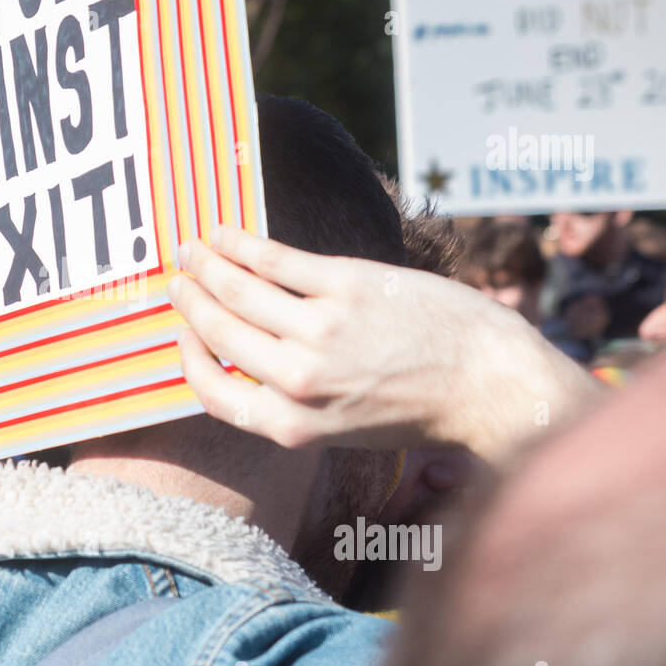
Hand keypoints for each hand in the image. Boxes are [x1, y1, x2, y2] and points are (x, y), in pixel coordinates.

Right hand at [169, 225, 598, 464]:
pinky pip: (275, 260)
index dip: (189, 358)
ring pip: (239, 290)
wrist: (487, 384)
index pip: (212, 391)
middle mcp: (298, 381)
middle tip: (178, 279)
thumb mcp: (341, 430)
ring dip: (206, 265)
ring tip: (193, 249)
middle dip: (190, 301)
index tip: (183, 333)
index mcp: (291, 426)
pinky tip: (228, 234)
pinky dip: (242, 244)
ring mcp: (321, 330)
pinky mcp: (347, 287)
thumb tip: (244, 365)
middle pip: (219, 333)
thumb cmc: (418, 409)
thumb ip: (290, 404)